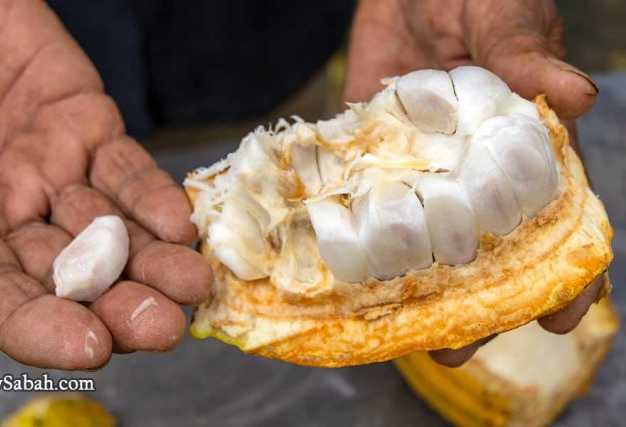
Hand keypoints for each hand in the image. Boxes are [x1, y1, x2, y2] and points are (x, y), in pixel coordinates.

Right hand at [0, 0, 212, 370]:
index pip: (1, 298)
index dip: (42, 330)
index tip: (86, 348)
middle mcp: (6, 210)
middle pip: (67, 276)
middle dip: (116, 306)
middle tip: (159, 325)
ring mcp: (50, 169)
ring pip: (106, 231)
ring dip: (151, 263)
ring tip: (187, 284)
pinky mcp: (87, 126)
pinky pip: (124, 170)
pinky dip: (151, 198)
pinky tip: (177, 225)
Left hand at [344, 0, 602, 366]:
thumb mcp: (503, 12)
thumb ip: (526, 52)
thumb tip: (575, 95)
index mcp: (523, 140)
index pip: (552, 214)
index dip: (562, 269)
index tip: (560, 316)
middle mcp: (470, 163)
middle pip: (481, 245)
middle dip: (475, 301)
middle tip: (454, 348)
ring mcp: (415, 159)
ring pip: (415, 234)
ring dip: (407, 283)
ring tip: (393, 332)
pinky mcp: (363, 143)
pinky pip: (354, 194)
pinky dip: (345, 232)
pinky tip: (331, 271)